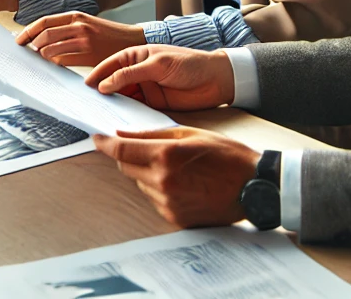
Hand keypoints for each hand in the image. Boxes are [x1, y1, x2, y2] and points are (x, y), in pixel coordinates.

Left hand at [15, 12, 146, 67]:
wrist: (131, 40)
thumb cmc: (106, 34)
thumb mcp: (86, 23)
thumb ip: (66, 27)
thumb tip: (41, 37)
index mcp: (75, 16)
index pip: (44, 21)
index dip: (28, 31)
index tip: (19, 39)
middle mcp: (78, 26)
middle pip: (44, 36)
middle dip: (32, 45)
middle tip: (29, 52)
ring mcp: (84, 41)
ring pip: (50, 50)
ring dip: (43, 57)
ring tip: (44, 59)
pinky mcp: (89, 56)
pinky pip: (62, 62)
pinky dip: (55, 64)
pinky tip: (57, 65)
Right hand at [85, 44, 235, 111]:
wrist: (216, 80)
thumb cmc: (190, 64)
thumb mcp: (158, 64)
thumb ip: (131, 74)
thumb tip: (106, 85)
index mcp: (137, 56)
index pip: (111, 64)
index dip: (98, 75)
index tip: (86, 86)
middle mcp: (138, 72)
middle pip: (114, 83)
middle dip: (102, 92)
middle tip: (88, 104)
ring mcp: (145, 89)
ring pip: (123, 98)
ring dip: (113, 106)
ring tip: (100, 115)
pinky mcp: (153, 105)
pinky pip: (135, 111)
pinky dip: (127, 116)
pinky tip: (119, 122)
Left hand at [92, 127, 258, 228]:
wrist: (255, 186)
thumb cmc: (227, 156)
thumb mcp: (191, 134)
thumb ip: (154, 135)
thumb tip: (124, 133)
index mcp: (166, 156)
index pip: (121, 150)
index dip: (104, 144)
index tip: (96, 139)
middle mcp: (163, 181)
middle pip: (127, 167)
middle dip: (129, 156)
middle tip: (143, 149)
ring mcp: (168, 203)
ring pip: (141, 184)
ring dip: (147, 173)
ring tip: (175, 167)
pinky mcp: (175, 218)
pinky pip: (155, 200)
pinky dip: (160, 189)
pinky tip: (182, 183)